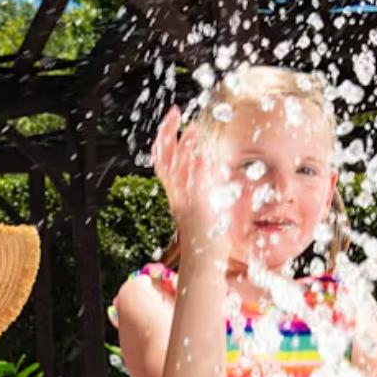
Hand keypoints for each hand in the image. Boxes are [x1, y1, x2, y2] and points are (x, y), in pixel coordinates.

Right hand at [152, 106, 237, 266]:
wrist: (203, 264)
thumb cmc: (208, 239)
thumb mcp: (205, 206)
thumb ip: (206, 185)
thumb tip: (214, 164)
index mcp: (175, 193)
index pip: (162, 160)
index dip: (164, 137)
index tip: (173, 117)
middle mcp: (175, 195)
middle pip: (162, 159)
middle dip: (167, 133)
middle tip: (175, 112)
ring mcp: (184, 203)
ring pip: (176, 170)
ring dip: (184, 149)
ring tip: (193, 131)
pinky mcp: (197, 211)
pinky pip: (193, 187)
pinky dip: (196, 170)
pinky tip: (203, 156)